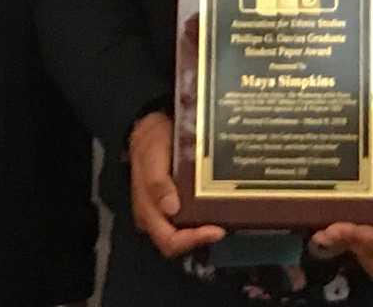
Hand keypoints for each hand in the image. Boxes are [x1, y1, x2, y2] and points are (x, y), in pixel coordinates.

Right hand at [126, 112, 223, 258]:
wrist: (151, 129)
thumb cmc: (151, 142)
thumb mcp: (152, 155)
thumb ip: (157, 181)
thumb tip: (170, 209)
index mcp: (146, 210)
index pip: (168, 241)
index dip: (192, 241)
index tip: (216, 230)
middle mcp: (155, 217)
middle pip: (178, 242)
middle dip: (201, 238)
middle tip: (224, 226)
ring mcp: (165, 211)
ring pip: (185, 233)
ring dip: (204, 229)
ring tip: (225, 217)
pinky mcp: (175, 203)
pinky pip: (188, 219)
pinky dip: (203, 217)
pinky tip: (218, 207)